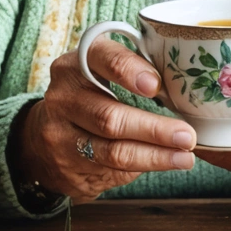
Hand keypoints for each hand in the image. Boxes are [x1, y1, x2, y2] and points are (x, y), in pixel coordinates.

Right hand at [13, 40, 196, 203]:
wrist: (44, 136)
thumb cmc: (89, 95)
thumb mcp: (99, 72)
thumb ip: (131, 70)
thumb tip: (183, 86)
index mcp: (75, 64)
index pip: (100, 59)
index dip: (128, 70)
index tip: (155, 85)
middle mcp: (63, 98)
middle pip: (109, 116)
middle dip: (153, 128)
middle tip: (187, 135)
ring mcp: (60, 136)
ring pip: (112, 151)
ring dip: (155, 155)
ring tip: (185, 156)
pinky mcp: (67, 167)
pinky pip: (110, 171)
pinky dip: (143, 167)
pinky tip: (166, 163)